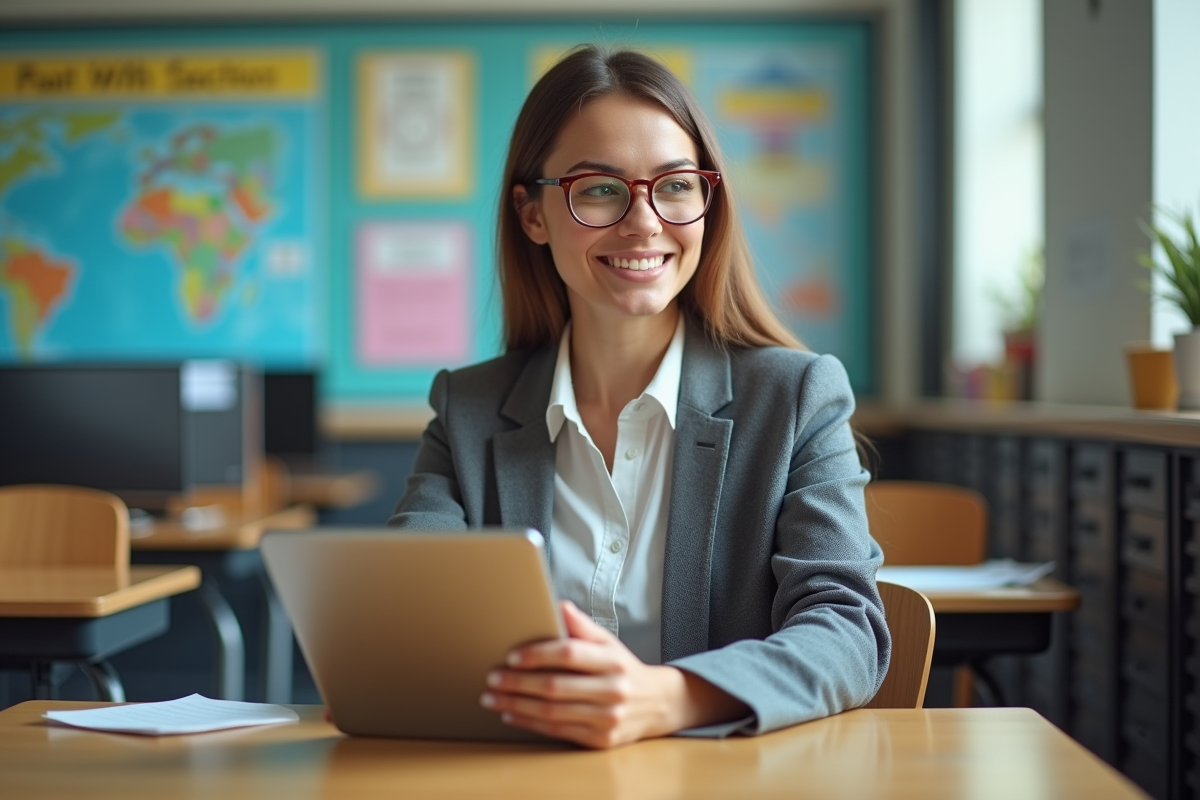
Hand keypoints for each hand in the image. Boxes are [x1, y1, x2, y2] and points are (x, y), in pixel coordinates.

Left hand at [479, 601, 747, 748]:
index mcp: (612, 660)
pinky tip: (512, 714)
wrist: (657, 704)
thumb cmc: (623, 668)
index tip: (512, 655)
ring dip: (517, 705)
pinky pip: (558, 731)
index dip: (538, 654)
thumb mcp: (609, 642)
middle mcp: (612, 690)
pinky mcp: (601, 740)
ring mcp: (607, 718)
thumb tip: (558, 605)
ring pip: (553, 712)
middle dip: (518, 683)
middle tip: (492, 678)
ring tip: (493, 697)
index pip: (570, 654)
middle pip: (555, 686)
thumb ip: (582, 626)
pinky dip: (530, 723)